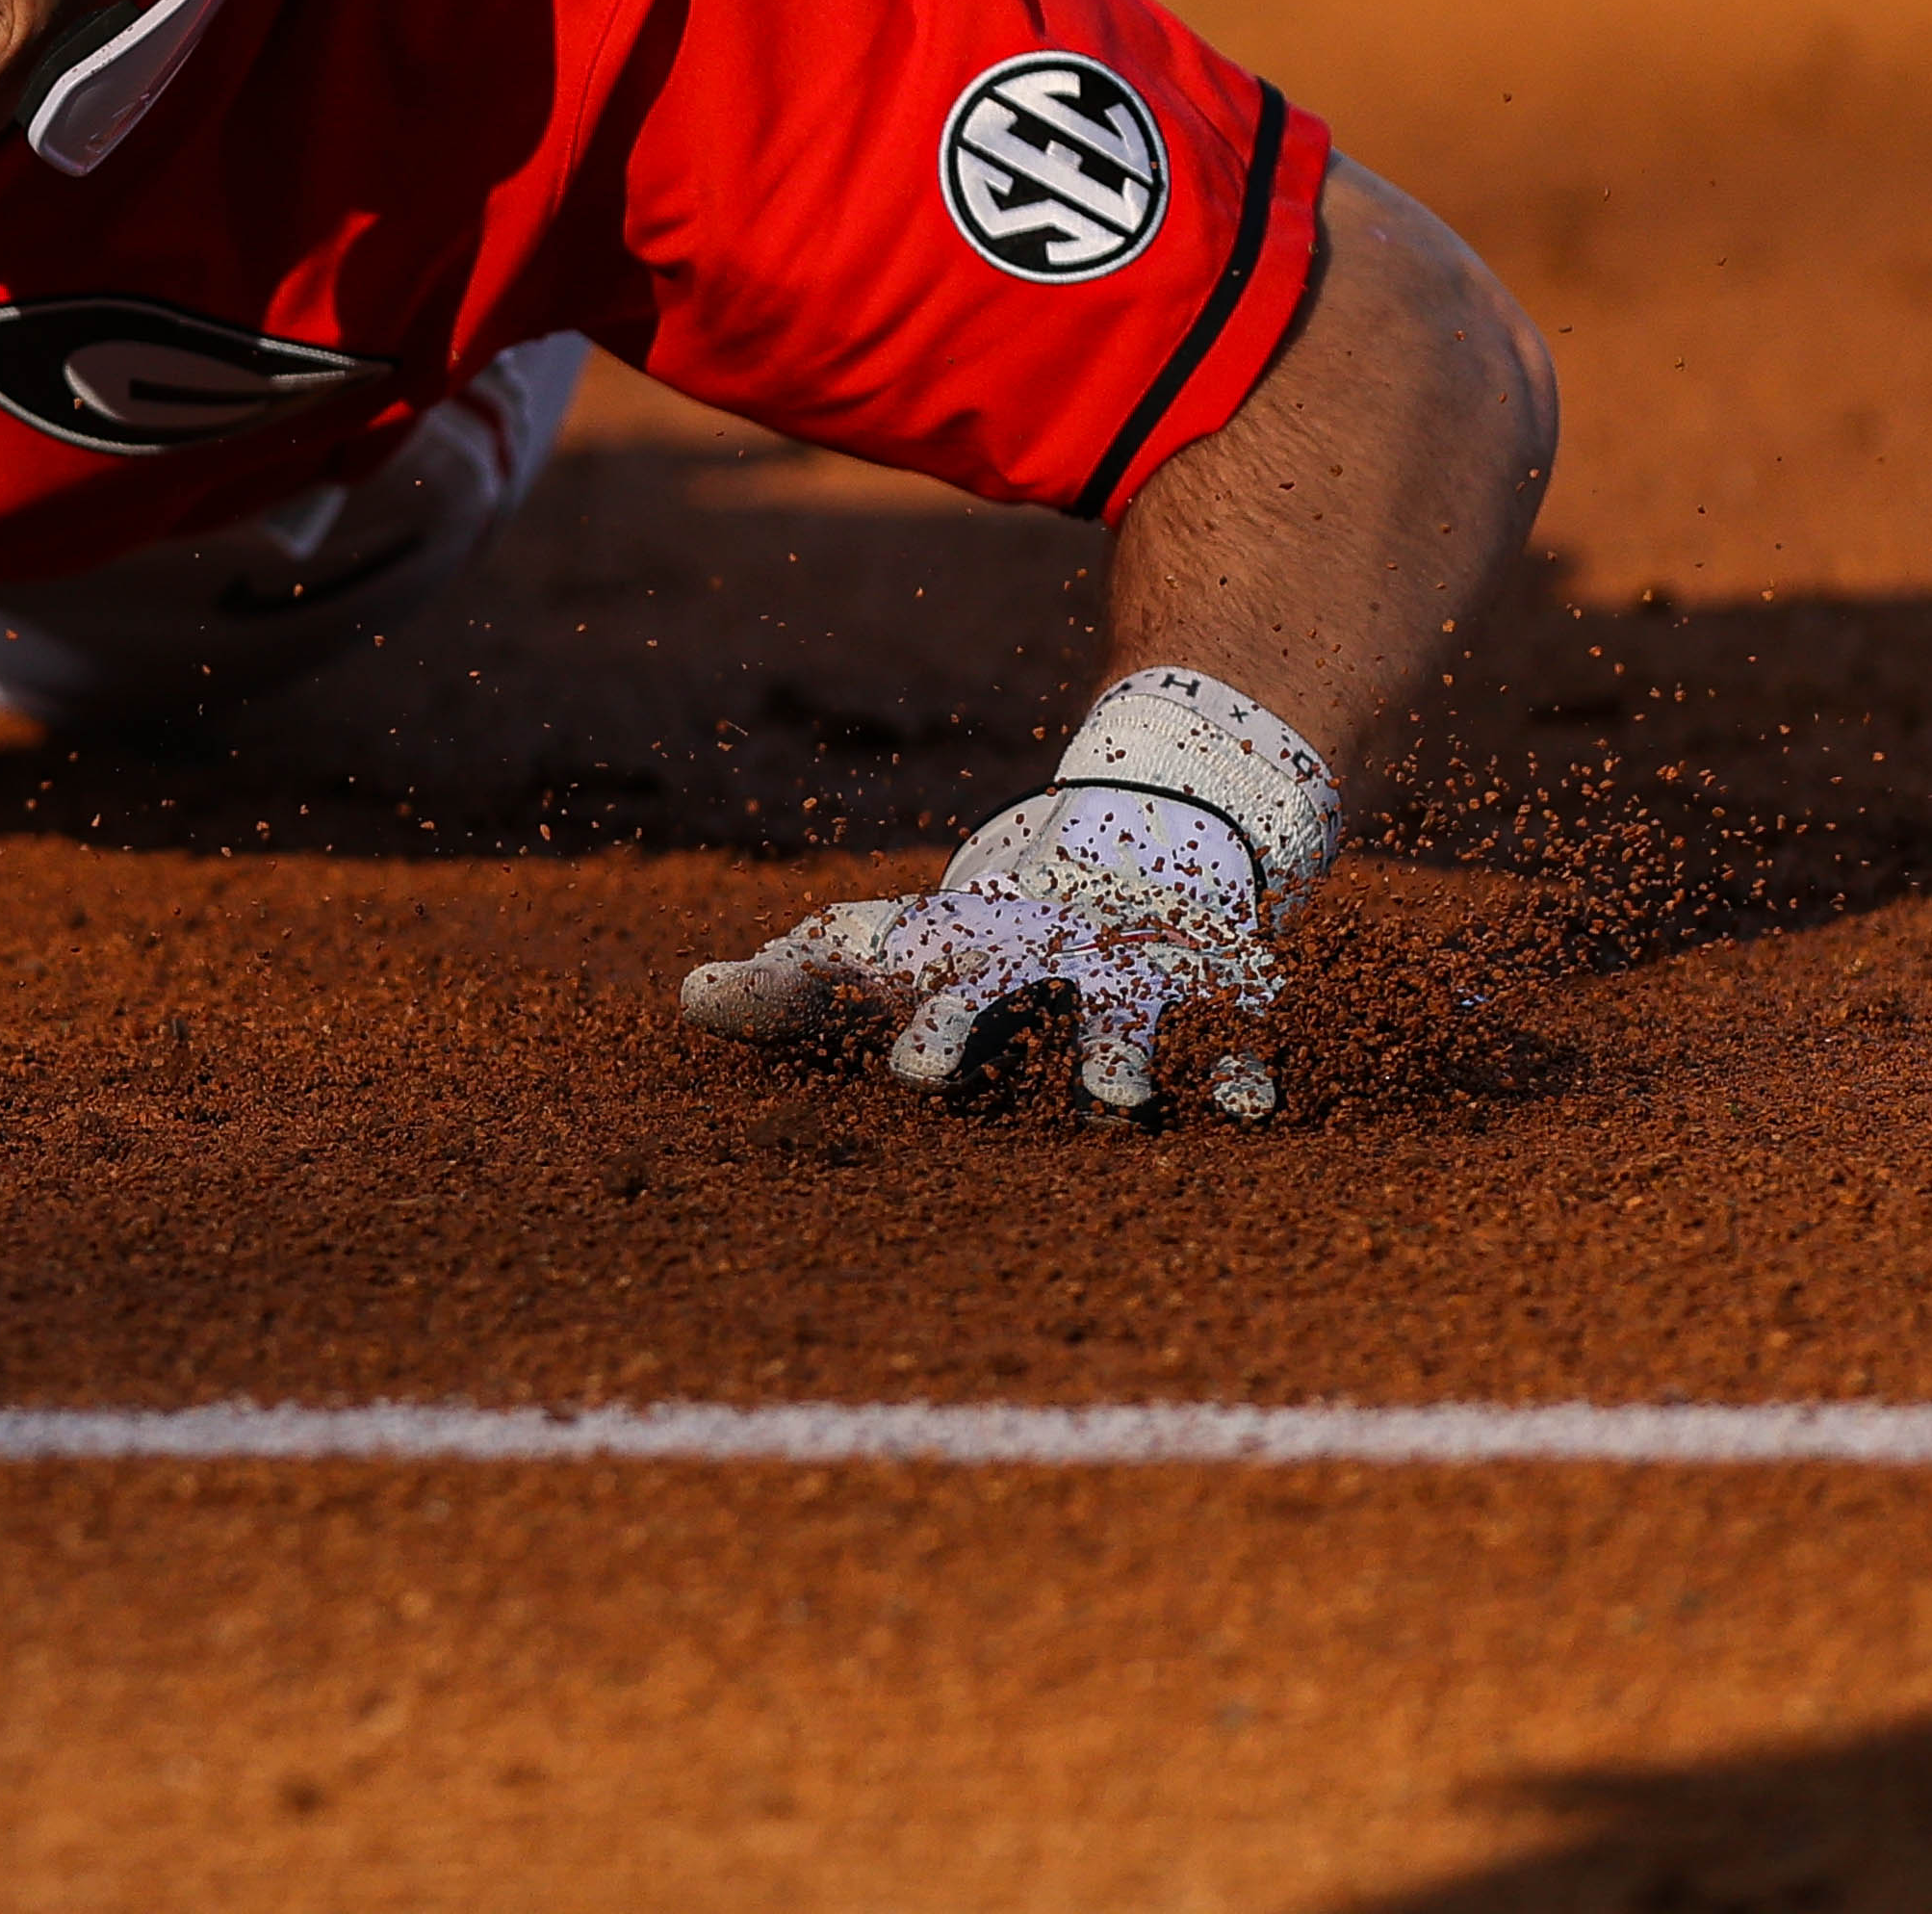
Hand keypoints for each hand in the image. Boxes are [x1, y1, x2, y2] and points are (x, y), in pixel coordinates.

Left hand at [678, 783, 1284, 1122]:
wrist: (1152, 828)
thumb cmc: (993, 928)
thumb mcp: (901, 946)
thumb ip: (796, 984)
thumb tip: (687, 999)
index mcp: (946, 948)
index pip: (863, 952)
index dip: (809, 975)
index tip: (740, 1005)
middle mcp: (1032, 954)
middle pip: (986, 988)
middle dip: (954, 1029)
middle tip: (920, 1073)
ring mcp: (1126, 969)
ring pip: (1120, 1015)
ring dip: (1115, 1057)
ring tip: (1116, 1102)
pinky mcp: (1212, 990)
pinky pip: (1235, 1035)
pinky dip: (1241, 1065)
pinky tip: (1244, 1103)